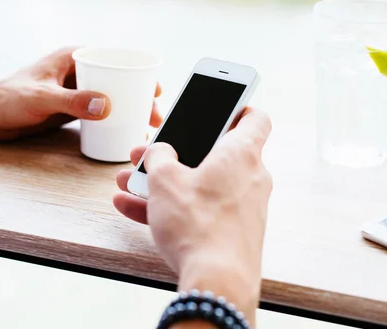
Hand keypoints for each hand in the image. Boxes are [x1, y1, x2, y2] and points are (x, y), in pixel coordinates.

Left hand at [0, 48, 162, 139]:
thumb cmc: (7, 98)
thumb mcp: (41, 98)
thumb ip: (72, 101)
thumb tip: (107, 106)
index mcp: (74, 57)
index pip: (114, 60)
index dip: (139, 73)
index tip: (156, 91)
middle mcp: (78, 71)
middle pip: (118, 81)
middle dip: (140, 97)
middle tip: (155, 116)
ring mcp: (75, 90)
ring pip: (111, 97)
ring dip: (130, 110)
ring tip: (145, 127)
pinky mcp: (71, 108)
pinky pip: (99, 112)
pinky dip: (114, 121)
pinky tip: (125, 133)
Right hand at [113, 107, 271, 325]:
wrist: (217, 282)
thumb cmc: (198, 225)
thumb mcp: (164, 181)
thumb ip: (158, 157)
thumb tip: (159, 152)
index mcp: (240, 154)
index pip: (255, 118)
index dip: (239, 106)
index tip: (221, 105)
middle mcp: (249, 178)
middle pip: (214, 152)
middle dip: (177, 152)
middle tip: (150, 153)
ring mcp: (243, 207)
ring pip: (200, 183)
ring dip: (167, 181)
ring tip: (131, 183)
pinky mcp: (233, 231)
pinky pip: (200, 209)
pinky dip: (173, 206)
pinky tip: (134, 208)